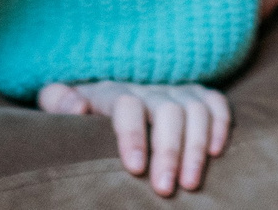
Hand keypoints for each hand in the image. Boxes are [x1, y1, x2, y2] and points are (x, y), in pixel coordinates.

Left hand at [37, 81, 231, 195]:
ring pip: (195, 110)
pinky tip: (215, 153)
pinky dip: (219, 125)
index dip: (132, 135)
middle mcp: (150, 88)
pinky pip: (216, 103)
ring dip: (195, 147)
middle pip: (167, 111)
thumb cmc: (84, 108)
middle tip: (164, 190)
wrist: (110, 91)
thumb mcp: (60, 100)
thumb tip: (78, 108)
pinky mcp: (199, 96)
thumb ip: (57, 99)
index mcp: (114, 91)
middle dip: (168, 151)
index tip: (134, 170)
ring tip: (190, 185)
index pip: (128, 106)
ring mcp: (177, 91)